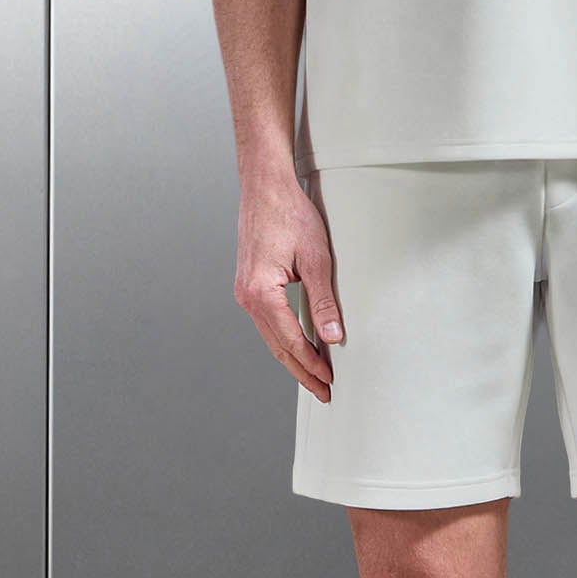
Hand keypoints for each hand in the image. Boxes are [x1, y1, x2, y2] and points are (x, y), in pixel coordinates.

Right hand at [234, 169, 345, 399]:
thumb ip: (324, 301)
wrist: (265, 186)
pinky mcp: (249, 284)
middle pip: (276, 346)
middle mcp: (247, 296)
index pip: (290, 342)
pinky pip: (267, 321)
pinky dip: (283, 337)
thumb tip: (332, 336)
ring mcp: (244, 291)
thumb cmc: (288, 214)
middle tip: (322, 391)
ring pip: (270, 337)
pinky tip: (298, 345)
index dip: (311, 365)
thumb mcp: (316, 259)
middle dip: (301, 371)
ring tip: (314, 374)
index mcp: (261, 293)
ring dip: (292, 357)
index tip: (328, 381)